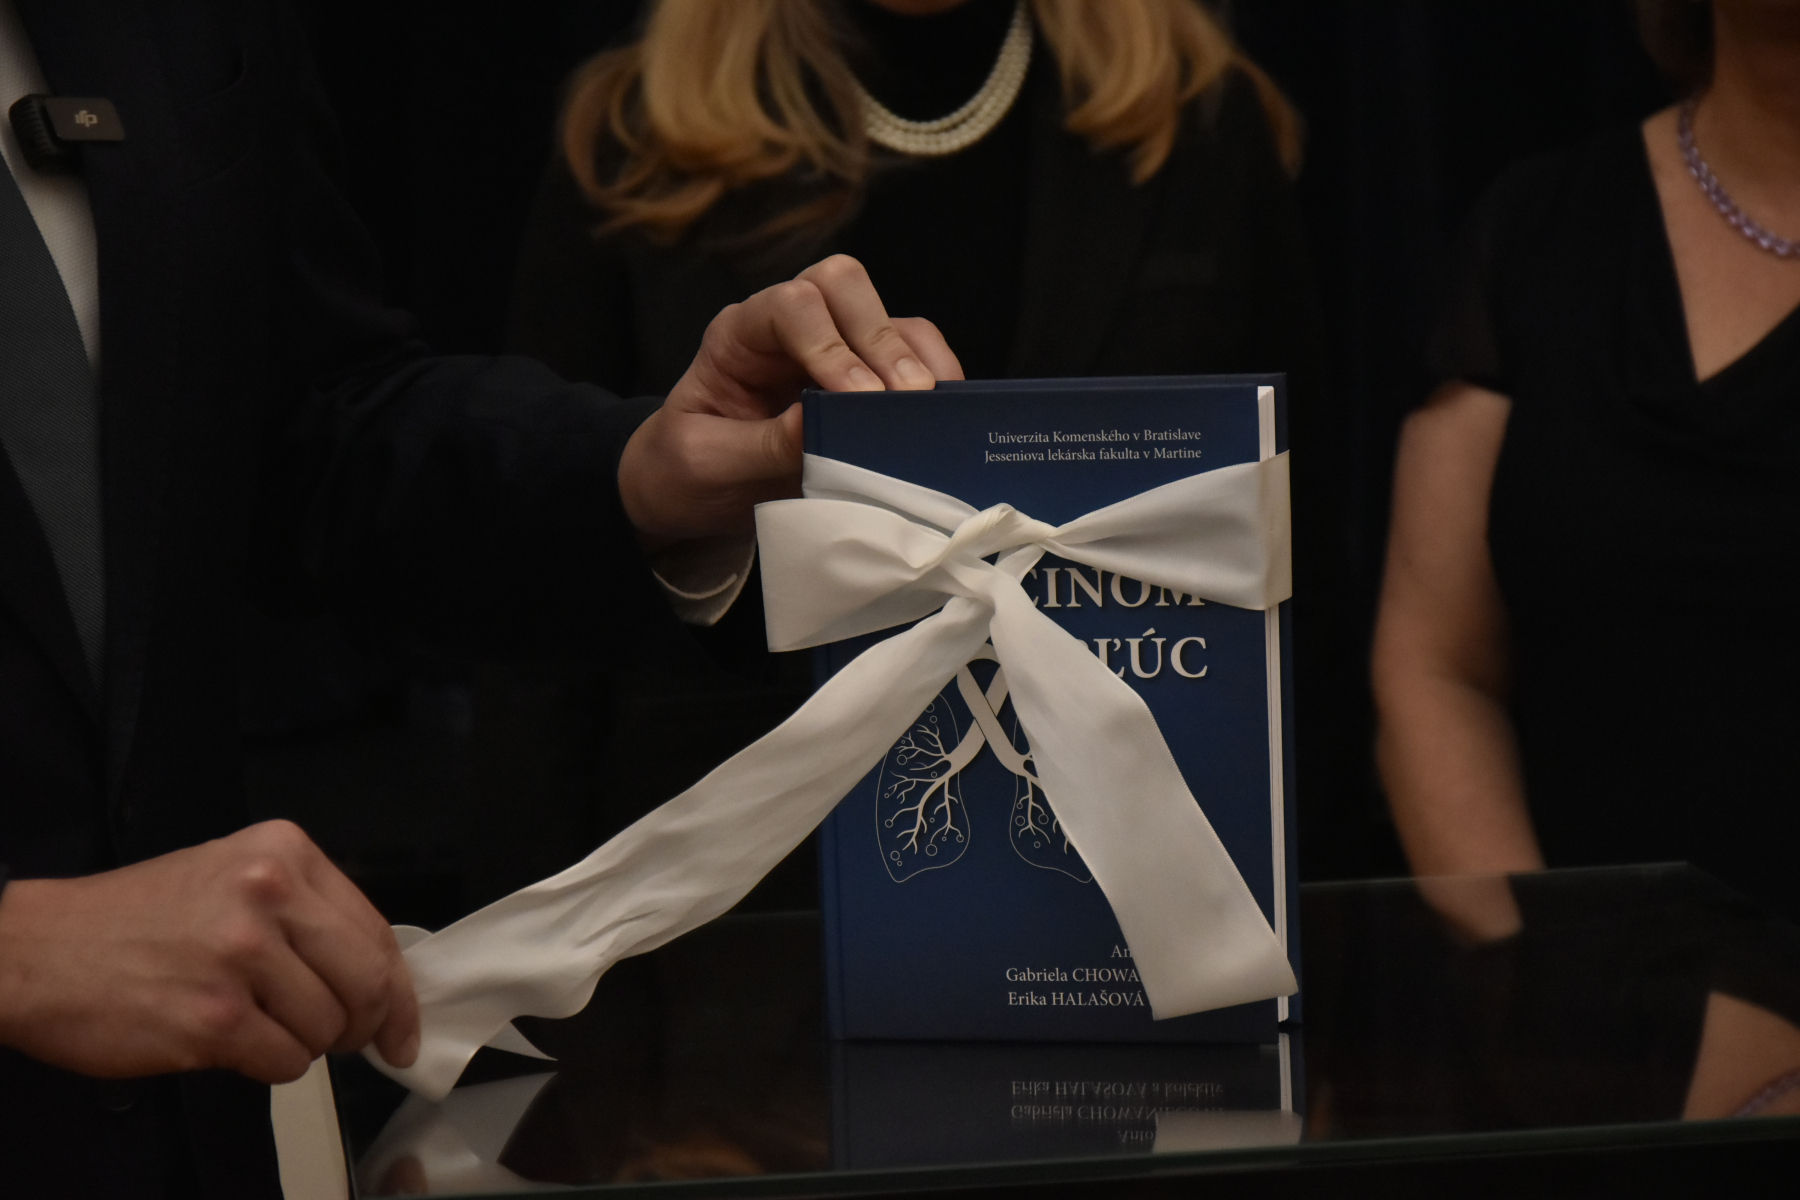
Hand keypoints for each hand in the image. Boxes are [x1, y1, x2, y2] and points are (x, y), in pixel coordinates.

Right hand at [0, 820, 417, 1084]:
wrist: (36, 950)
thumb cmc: (132, 920)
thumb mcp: (231, 878)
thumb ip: (305, 914)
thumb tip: (375, 977)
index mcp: (284, 852)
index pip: (375, 930)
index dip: (399, 990)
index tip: (403, 1025)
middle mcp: (269, 894)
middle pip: (367, 982)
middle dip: (365, 1025)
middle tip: (349, 1041)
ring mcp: (242, 955)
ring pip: (327, 1028)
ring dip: (302, 1044)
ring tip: (255, 1024)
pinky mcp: (215, 1017)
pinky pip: (285, 1062)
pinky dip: (269, 1066)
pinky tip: (231, 1043)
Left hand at [617, 254, 961, 546]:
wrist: (691, 491)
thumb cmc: (686, 468)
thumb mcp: (706, 463)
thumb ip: (760, 445)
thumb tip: (819, 427)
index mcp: (738, 334)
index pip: (791, 306)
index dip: (830, 345)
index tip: (857, 400)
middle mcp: (789, 327)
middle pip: (843, 285)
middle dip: (880, 338)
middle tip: (905, 399)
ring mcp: (834, 348)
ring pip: (889, 316)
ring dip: (916, 358)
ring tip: (931, 410)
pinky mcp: (867, 381)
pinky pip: (914, 359)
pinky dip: (935, 379)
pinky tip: (941, 416)